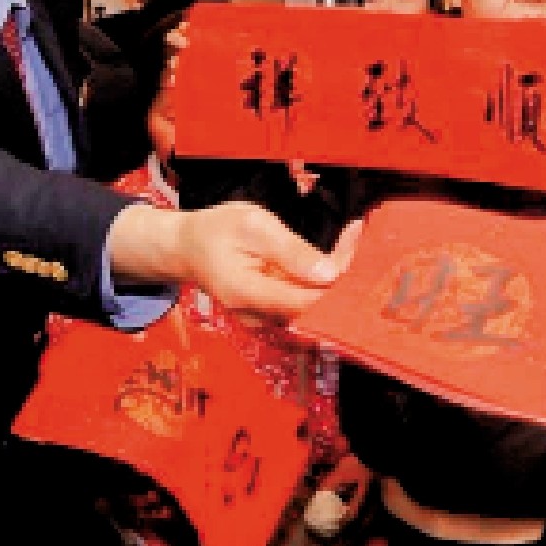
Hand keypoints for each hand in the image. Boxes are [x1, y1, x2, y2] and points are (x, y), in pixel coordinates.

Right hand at [113, 204, 357, 319]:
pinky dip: (321, 277)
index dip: (337, 277)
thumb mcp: (253, 226)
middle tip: (357, 234)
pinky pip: (305, 298)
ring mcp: (265, 319)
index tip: (355, 241)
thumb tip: (329, 274)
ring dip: (335, 273)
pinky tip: (334, 252)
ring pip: (313, 302)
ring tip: (350, 237)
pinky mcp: (272, 314)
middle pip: (315, 303)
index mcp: (248, 294)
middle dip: (341, 270)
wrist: (188, 248)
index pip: (307, 300)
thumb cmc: (216, 232)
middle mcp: (258, 317)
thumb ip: (290, 250)